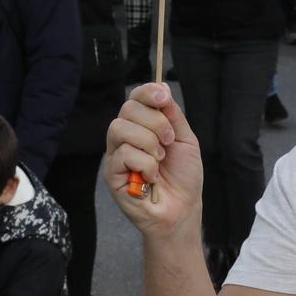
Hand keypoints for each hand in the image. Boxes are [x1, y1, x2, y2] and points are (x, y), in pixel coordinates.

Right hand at [106, 83, 203, 238]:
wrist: (183, 210)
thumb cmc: (183, 178)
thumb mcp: (184, 140)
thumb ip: (172, 115)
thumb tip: (161, 85)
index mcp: (142, 126)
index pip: (135, 98)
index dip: (147, 92)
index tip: (164, 98)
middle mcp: (126, 137)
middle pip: (127, 108)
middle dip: (155, 122)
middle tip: (169, 141)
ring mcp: (116, 154)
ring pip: (120, 128)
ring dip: (149, 143)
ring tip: (160, 160)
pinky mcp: (111, 173)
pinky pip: (123, 154)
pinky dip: (145, 164)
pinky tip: (151, 177)